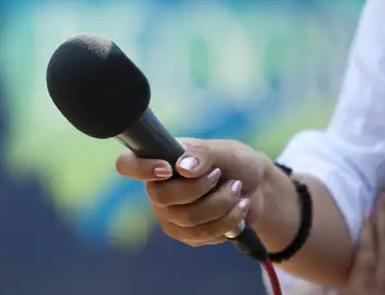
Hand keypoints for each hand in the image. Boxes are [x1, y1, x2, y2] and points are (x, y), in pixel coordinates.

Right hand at [115, 138, 290, 246]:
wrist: (257, 188)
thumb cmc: (234, 162)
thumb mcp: (222, 150)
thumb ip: (202, 154)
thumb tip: (183, 167)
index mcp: (159, 159)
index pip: (127, 164)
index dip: (140, 168)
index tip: (168, 169)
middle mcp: (157, 188)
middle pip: (162, 198)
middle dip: (200, 188)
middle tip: (220, 175)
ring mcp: (170, 214)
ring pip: (188, 218)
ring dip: (221, 203)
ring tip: (237, 190)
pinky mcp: (186, 234)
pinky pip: (203, 234)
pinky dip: (228, 219)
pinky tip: (239, 207)